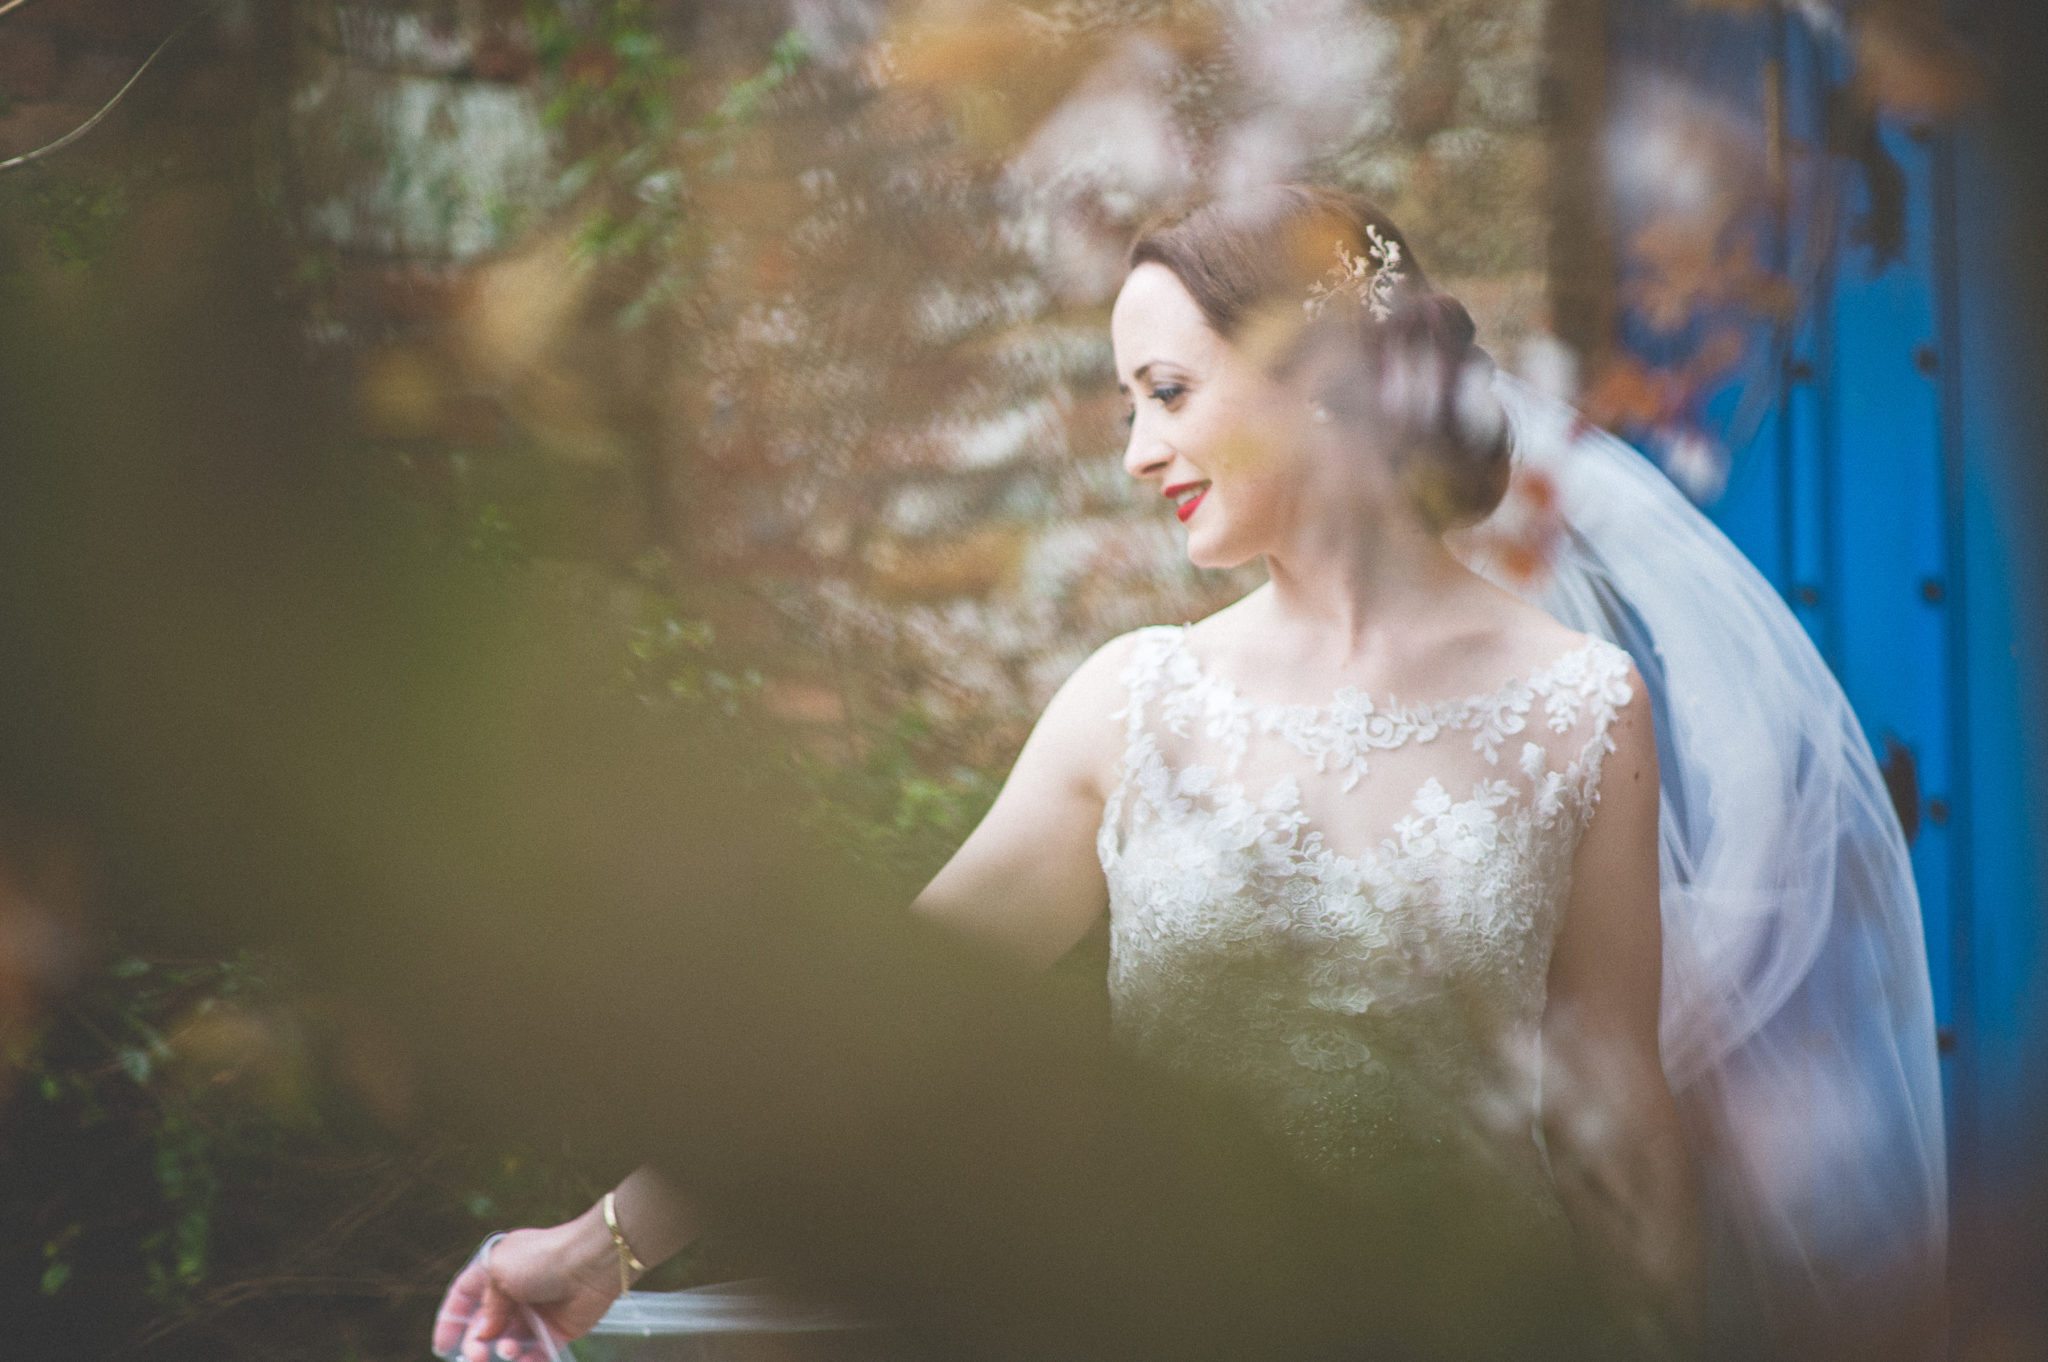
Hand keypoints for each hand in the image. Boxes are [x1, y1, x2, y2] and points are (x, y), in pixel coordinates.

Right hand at [432, 1209, 623, 1361]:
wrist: (591, 1263)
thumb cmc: (542, 1259)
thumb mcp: (500, 1272)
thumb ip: (487, 1306)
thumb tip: (483, 1334)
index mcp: (496, 1270)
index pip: (464, 1295)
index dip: (450, 1319)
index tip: (443, 1346)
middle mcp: (514, 1291)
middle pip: (484, 1325)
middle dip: (476, 1344)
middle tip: (477, 1356)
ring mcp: (535, 1311)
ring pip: (508, 1342)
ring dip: (504, 1350)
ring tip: (510, 1349)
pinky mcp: (557, 1329)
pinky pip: (536, 1353)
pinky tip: (526, 1361)